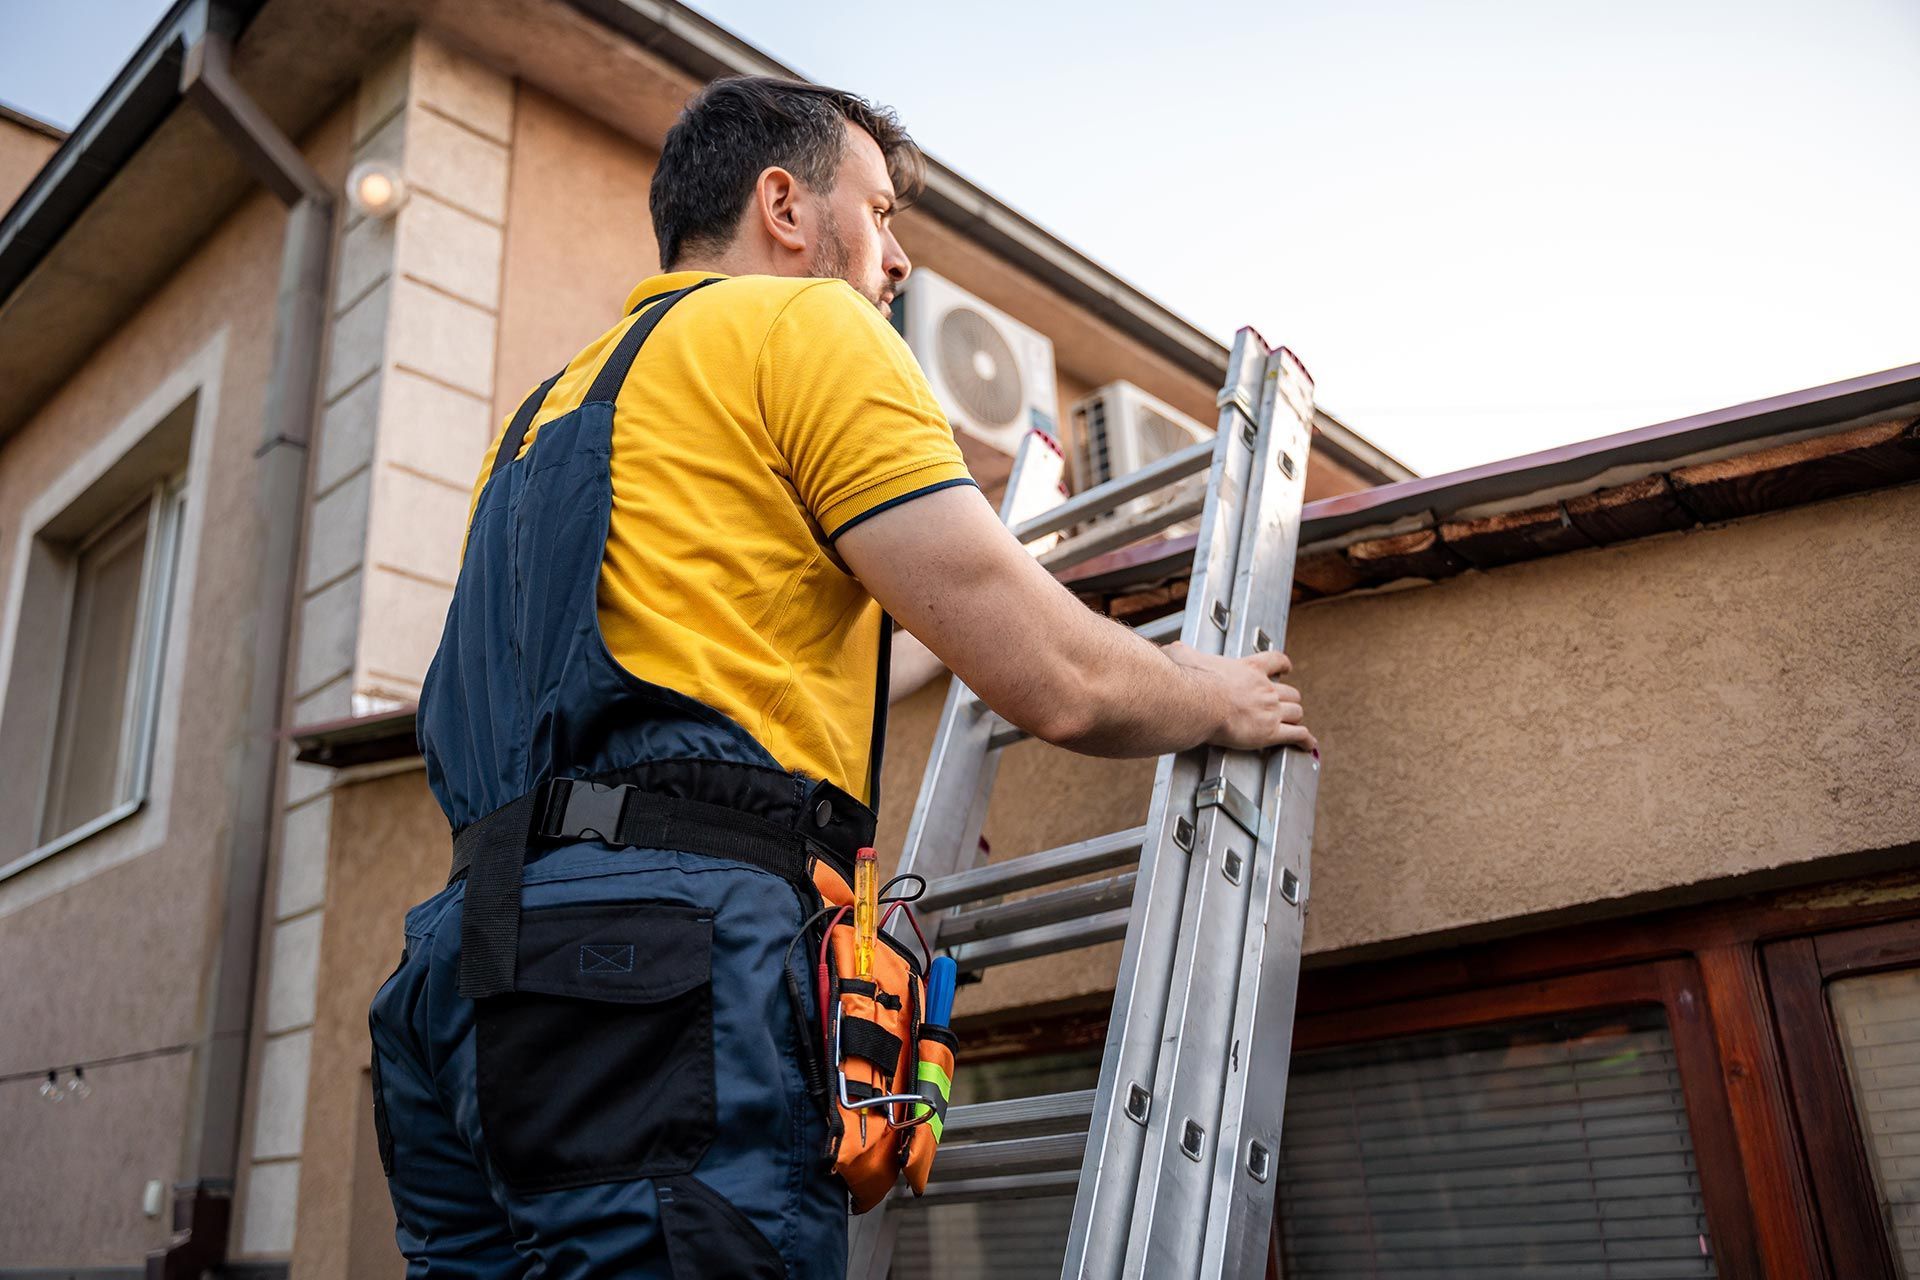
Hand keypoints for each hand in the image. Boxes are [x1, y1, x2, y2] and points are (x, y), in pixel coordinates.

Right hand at [1166, 642, 1316, 752]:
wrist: (1198, 703)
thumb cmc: (1191, 682)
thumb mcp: (1185, 657)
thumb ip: (1184, 653)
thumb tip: (1173, 650)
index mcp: (1249, 668)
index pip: (1275, 661)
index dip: (1284, 665)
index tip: (1287, 669)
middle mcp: (1265, 689)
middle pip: (1291, 692)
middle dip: (1289, 699)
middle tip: (1286, 704)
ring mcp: (1270, 710)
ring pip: (1296, 713)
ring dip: (1295, 718)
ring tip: (1295, 724)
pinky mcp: (1270, 732)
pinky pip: (1297, 735)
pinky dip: (1305, 740)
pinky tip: (1308, 744)